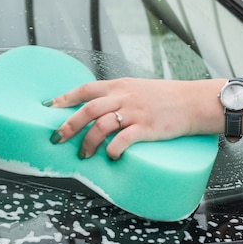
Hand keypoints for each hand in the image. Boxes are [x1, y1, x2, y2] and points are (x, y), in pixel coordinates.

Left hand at [46, 77, 220, 159]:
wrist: (193, 102)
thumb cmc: (165, 97)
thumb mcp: (137, 88)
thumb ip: (116, 95)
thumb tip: (94, 108)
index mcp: (120, 86)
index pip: (86, 89)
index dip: (65, 97)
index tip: (49, 106)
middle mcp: (124, 97)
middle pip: (88, 109)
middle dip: (69, 125)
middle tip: (57, 138)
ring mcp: (135, 112)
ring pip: (102, 125)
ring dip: (88, 142)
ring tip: (83, 155)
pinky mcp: (147, 128)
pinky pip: (123, 140)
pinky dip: (112, 150)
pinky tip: (110, 157)